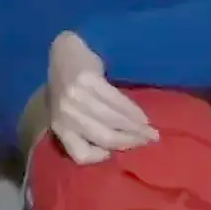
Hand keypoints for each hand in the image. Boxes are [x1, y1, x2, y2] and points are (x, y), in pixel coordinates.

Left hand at [46, 32, 156, 164]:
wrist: (65, 52)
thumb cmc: (69, 87)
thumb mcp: (70, 113)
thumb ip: (85, 130)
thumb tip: (116, 147)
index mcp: (59, 126)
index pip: (81, 154)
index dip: (99, 157)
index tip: (113, 153)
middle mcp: (65, 114)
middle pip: (104, 138)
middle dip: (130, 142)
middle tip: (149, 142)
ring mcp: (76, 97)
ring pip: (113, 120)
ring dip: (136, 128)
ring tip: (151, 132)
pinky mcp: (88, 80)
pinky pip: (116, 101)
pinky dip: (133, 112)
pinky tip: (143, 116)